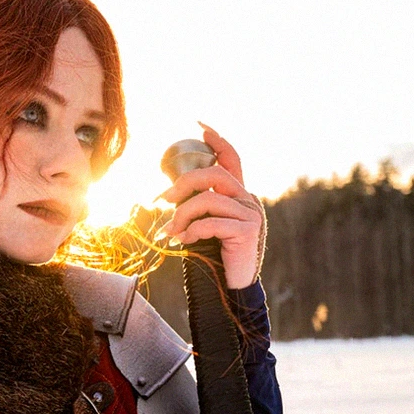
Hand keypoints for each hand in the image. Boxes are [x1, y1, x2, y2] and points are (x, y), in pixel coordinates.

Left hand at [158, 124, 266, 289]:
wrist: (232, 287)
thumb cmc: (215, 257)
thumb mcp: (204, 226)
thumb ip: (197, 208)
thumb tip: (168, 197)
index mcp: (238, 196)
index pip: (232, 159)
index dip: (218, 141)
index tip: (200, 126)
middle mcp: (248, 200)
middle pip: (214, 174)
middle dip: (183, 184)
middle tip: (162, 200)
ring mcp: (251, 214)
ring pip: (208, 199)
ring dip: (181, 216)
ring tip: (171, 232)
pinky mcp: (247, 231)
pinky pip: (211, 222)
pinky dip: (192, 231)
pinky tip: (184, 242)